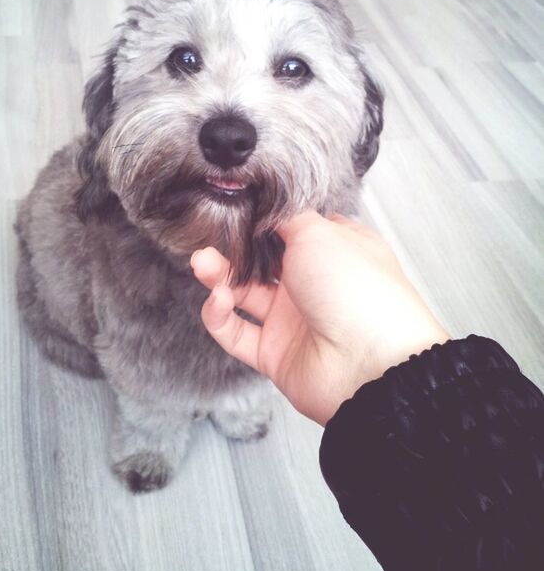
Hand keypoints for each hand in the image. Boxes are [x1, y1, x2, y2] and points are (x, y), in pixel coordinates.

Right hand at [190, 211, 449, 425]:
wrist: (368, 364)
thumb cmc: (353, 286)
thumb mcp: (319, 232)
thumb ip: (287, 217)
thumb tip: (270, 207)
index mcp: (334, 250)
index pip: (294, 228)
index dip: (265, 218)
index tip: (237, 206)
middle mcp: (314, 282)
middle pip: (261, 260)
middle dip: (233, 248)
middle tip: (208, 237)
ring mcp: (293, 319)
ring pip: (244, 292)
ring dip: (219, 276)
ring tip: (202, 263)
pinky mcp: (273, 352)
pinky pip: (236, 332)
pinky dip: (220, 315)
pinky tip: (217, 299)